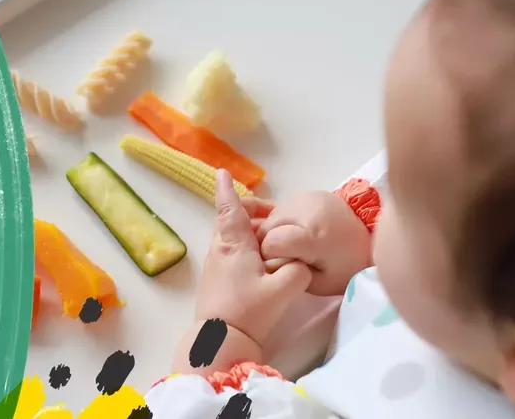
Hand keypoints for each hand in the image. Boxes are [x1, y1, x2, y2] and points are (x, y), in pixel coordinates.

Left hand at [195, 170, 311, 347]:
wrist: (219, 341)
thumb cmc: (248, 311)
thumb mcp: (284, 289)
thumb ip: (298, 270)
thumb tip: (298, 262)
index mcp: (233, 245)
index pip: (229, 209)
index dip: (226, 190)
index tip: (221, 172)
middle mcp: (220, 250)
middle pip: (229, 219)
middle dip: (247, 209)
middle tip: (272, 214)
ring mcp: (215, 265)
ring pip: (229, 235)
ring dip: (246, 228)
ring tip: (271, 236)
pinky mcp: (216, 279)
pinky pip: (229, 250)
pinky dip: (244, 244)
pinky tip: (261, 258)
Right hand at [256, 190, 371, 295]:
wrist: (371, 236)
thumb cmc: (347, 266)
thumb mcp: (320, 283)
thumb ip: (290, 274)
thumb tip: (269, 261)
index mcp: (313, 235)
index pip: (271, 243)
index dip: (272, 257)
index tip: (285, 264)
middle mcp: (305, 210)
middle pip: (266, 228)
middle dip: (270, 244)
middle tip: (287, 256)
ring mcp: (305, 198)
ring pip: (270, 217)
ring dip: (274, 232)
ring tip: (293, 243)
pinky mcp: (306, 193)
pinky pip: (281, 209)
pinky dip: (282, 222)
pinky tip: (296, 231)